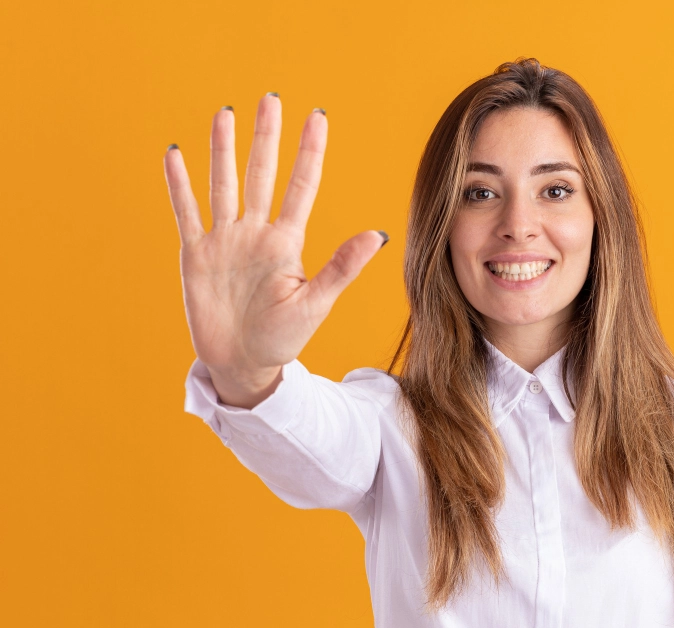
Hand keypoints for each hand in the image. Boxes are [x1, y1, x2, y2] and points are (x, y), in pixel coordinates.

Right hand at [163, 94, 387, 406]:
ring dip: (223, 150)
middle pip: (261, 175)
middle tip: (271, 99)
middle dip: (267, 137)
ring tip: (225, 114)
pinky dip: (180, 185)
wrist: (243, 364)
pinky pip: (187, 213)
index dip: (309, 152)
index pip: (301, 187)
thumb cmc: (283, 338)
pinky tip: (176, 154)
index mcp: (286, 242)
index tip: (317, 117)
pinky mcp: (196, 255)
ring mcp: (225, 241)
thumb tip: (379, 234)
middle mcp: (256, 234)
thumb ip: (341, 266)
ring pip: (224, 184)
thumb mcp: (315, 302)